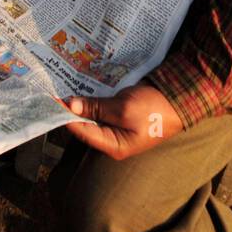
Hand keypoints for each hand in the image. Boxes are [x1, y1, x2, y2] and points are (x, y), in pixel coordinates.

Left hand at [64, 85, 183, 159]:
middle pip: (84, 125)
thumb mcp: (123, 109)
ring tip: (62, 87)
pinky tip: (80, 85)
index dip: (65, 116)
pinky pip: (101, 107)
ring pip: (91, 114)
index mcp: (114, 146)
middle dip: (70, 109)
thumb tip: (71, 106)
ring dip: (80, 101)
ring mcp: (117, 126)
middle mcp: (113, 139)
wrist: (181, 97)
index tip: (51, 101)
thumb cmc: (154, 109)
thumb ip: (96, 108)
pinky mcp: (120, 113)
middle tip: (53, 91)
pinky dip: (91, 97)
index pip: (82, 131)